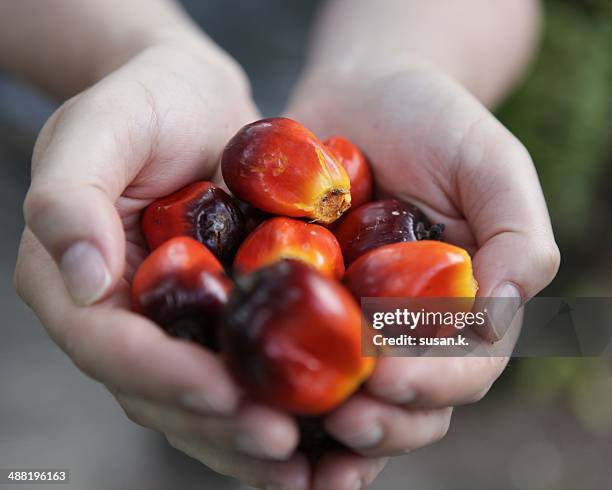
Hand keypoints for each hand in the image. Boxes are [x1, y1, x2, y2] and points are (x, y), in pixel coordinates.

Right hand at [15, 41, 311, 489]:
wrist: (198, 101)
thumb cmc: (146, 101)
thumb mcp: (102, 127)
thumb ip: (69, 196)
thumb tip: (79, 281)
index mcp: (74, 281)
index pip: (110, 347)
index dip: (163, 378)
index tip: (224, 396)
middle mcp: (120, 317)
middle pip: (159, 392)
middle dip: (218, 425)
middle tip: (281, 446)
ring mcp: (172, 323)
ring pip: (200, 401)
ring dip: (248, 439)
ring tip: (307, 462)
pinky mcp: (219, 317)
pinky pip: (239, 373)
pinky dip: (273, 406)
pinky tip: (319, 431)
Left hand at [287, 67, 559, 487]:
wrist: (361, 91)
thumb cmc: (433, 121)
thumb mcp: (489, 163)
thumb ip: (517, 231)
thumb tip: (506, 306)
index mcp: (460, 308)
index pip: (462, 368)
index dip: (433, 384)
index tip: (389, 376)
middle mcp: (406, 327)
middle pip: (406, 402)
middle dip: (382, 422)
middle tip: (346, 420)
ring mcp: (350, 320)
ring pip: (347, 397)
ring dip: (327, 425)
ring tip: (295, 428)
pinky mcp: (298, 301)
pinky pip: (286, 353)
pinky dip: (273, 388)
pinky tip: (250, 401)